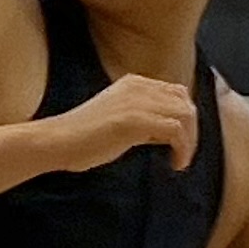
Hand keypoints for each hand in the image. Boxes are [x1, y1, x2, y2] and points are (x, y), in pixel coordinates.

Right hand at [52, 74, 197, 172]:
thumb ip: (143, 122)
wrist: (57, 142)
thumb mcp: (118, 121)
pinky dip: (183, 149)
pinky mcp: (135, 120)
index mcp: (133, 83)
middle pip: (184, 102)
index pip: (175, 92)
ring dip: (189, 141)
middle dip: (191, 130)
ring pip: (185, 115)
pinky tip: (175, 164)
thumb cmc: (81, 139)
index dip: (184, 118)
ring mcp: (137, 102)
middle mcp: (138, 87)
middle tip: (183, 154)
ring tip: (180, 161)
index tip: (180, 143)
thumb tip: (167, 135)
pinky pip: (176, 130)